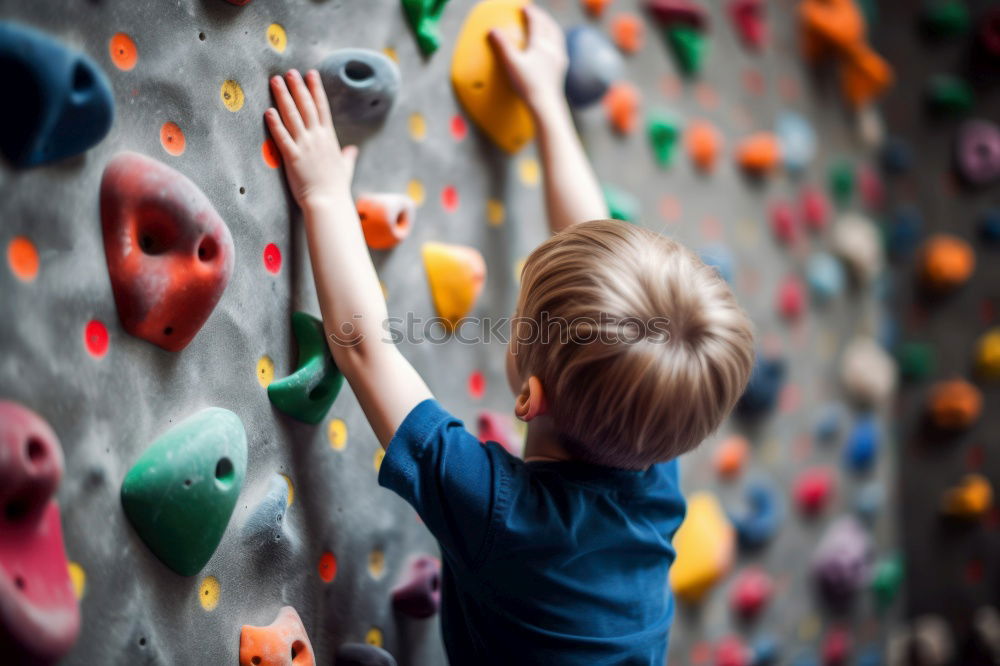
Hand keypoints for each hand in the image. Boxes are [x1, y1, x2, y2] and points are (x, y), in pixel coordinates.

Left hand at [265, 69, 357, 208]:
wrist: (328, 203)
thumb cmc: (336, 188)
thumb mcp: (345, 168)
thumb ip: (347, 156)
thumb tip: (352, 150)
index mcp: (329, 138)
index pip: (321, 107)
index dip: (316, 89)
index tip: (311, 74)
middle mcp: (317, 138)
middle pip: (306, 107)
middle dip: (298, 87)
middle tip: (290, 71)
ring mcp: (305, 147)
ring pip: (292, 116)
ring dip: (284, 97)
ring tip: (276, 81)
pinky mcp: (293, 158)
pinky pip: (282, 137)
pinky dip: (275, 123)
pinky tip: (268, 111)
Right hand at [489, 5, 567, 113]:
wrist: (546, 105)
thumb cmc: (528, 85)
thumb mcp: (511, 64)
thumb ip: (502, 46)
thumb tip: (493, 30)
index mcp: (541, 44)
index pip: (537, 22)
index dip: (531, 13)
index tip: (525, 7)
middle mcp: (553, 48)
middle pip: (550, 26)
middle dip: (543, 17)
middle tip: (536, 13)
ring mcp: (559, 59)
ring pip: (557, 36)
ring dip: (551, 27)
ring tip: (546, 25)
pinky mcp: (561, 69)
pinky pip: (560, 48)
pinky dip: (555, 40)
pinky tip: (552, 47)